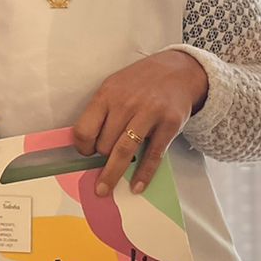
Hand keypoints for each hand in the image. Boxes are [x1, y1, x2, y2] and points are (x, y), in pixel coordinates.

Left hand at [71, 51, 208, 196]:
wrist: (179, 70)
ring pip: (124, 151)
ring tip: (105, 189)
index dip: (82, 147)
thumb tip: (87, 144)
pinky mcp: (169, 124)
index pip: (84, 129)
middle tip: (101, 167)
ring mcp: (149, 113)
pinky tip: (137, 186)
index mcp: (107, 94)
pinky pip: (152, 155)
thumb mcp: (115, 86)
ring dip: (112, 174)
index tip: (86, 154)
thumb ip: (102, 110)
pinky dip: (144, 174)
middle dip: (100, 159)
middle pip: (104, 143)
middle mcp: (126, 103)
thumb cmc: (140, 82)